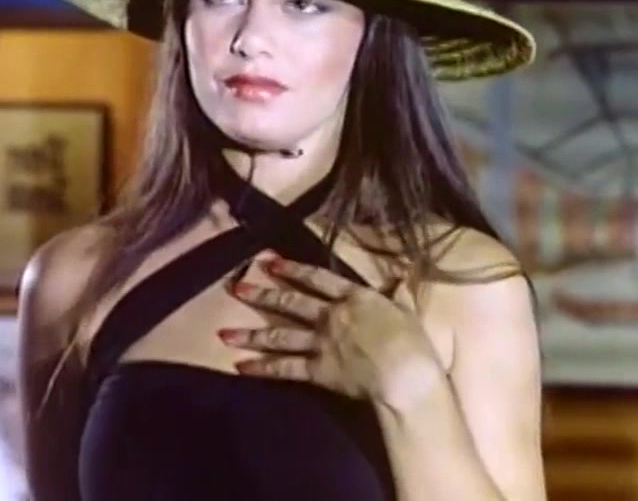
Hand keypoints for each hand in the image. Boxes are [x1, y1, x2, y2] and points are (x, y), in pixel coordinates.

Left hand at [220, 253, 444, 410]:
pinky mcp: (318, 370)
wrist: (406, 376)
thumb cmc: (414, 343)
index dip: (291, 269)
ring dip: (250, 334)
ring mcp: (321, 342)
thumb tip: (401, 276)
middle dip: (261, 294)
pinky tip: (240, 366)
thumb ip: (398, 293)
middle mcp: (331, 315)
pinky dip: (262, 368)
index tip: (269, 262)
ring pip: (279, 335)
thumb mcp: (407, 311)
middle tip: (236, 288)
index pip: (317, 278)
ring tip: (223, 333)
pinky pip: (285, 369)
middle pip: (290, 302)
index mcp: (354, 296)